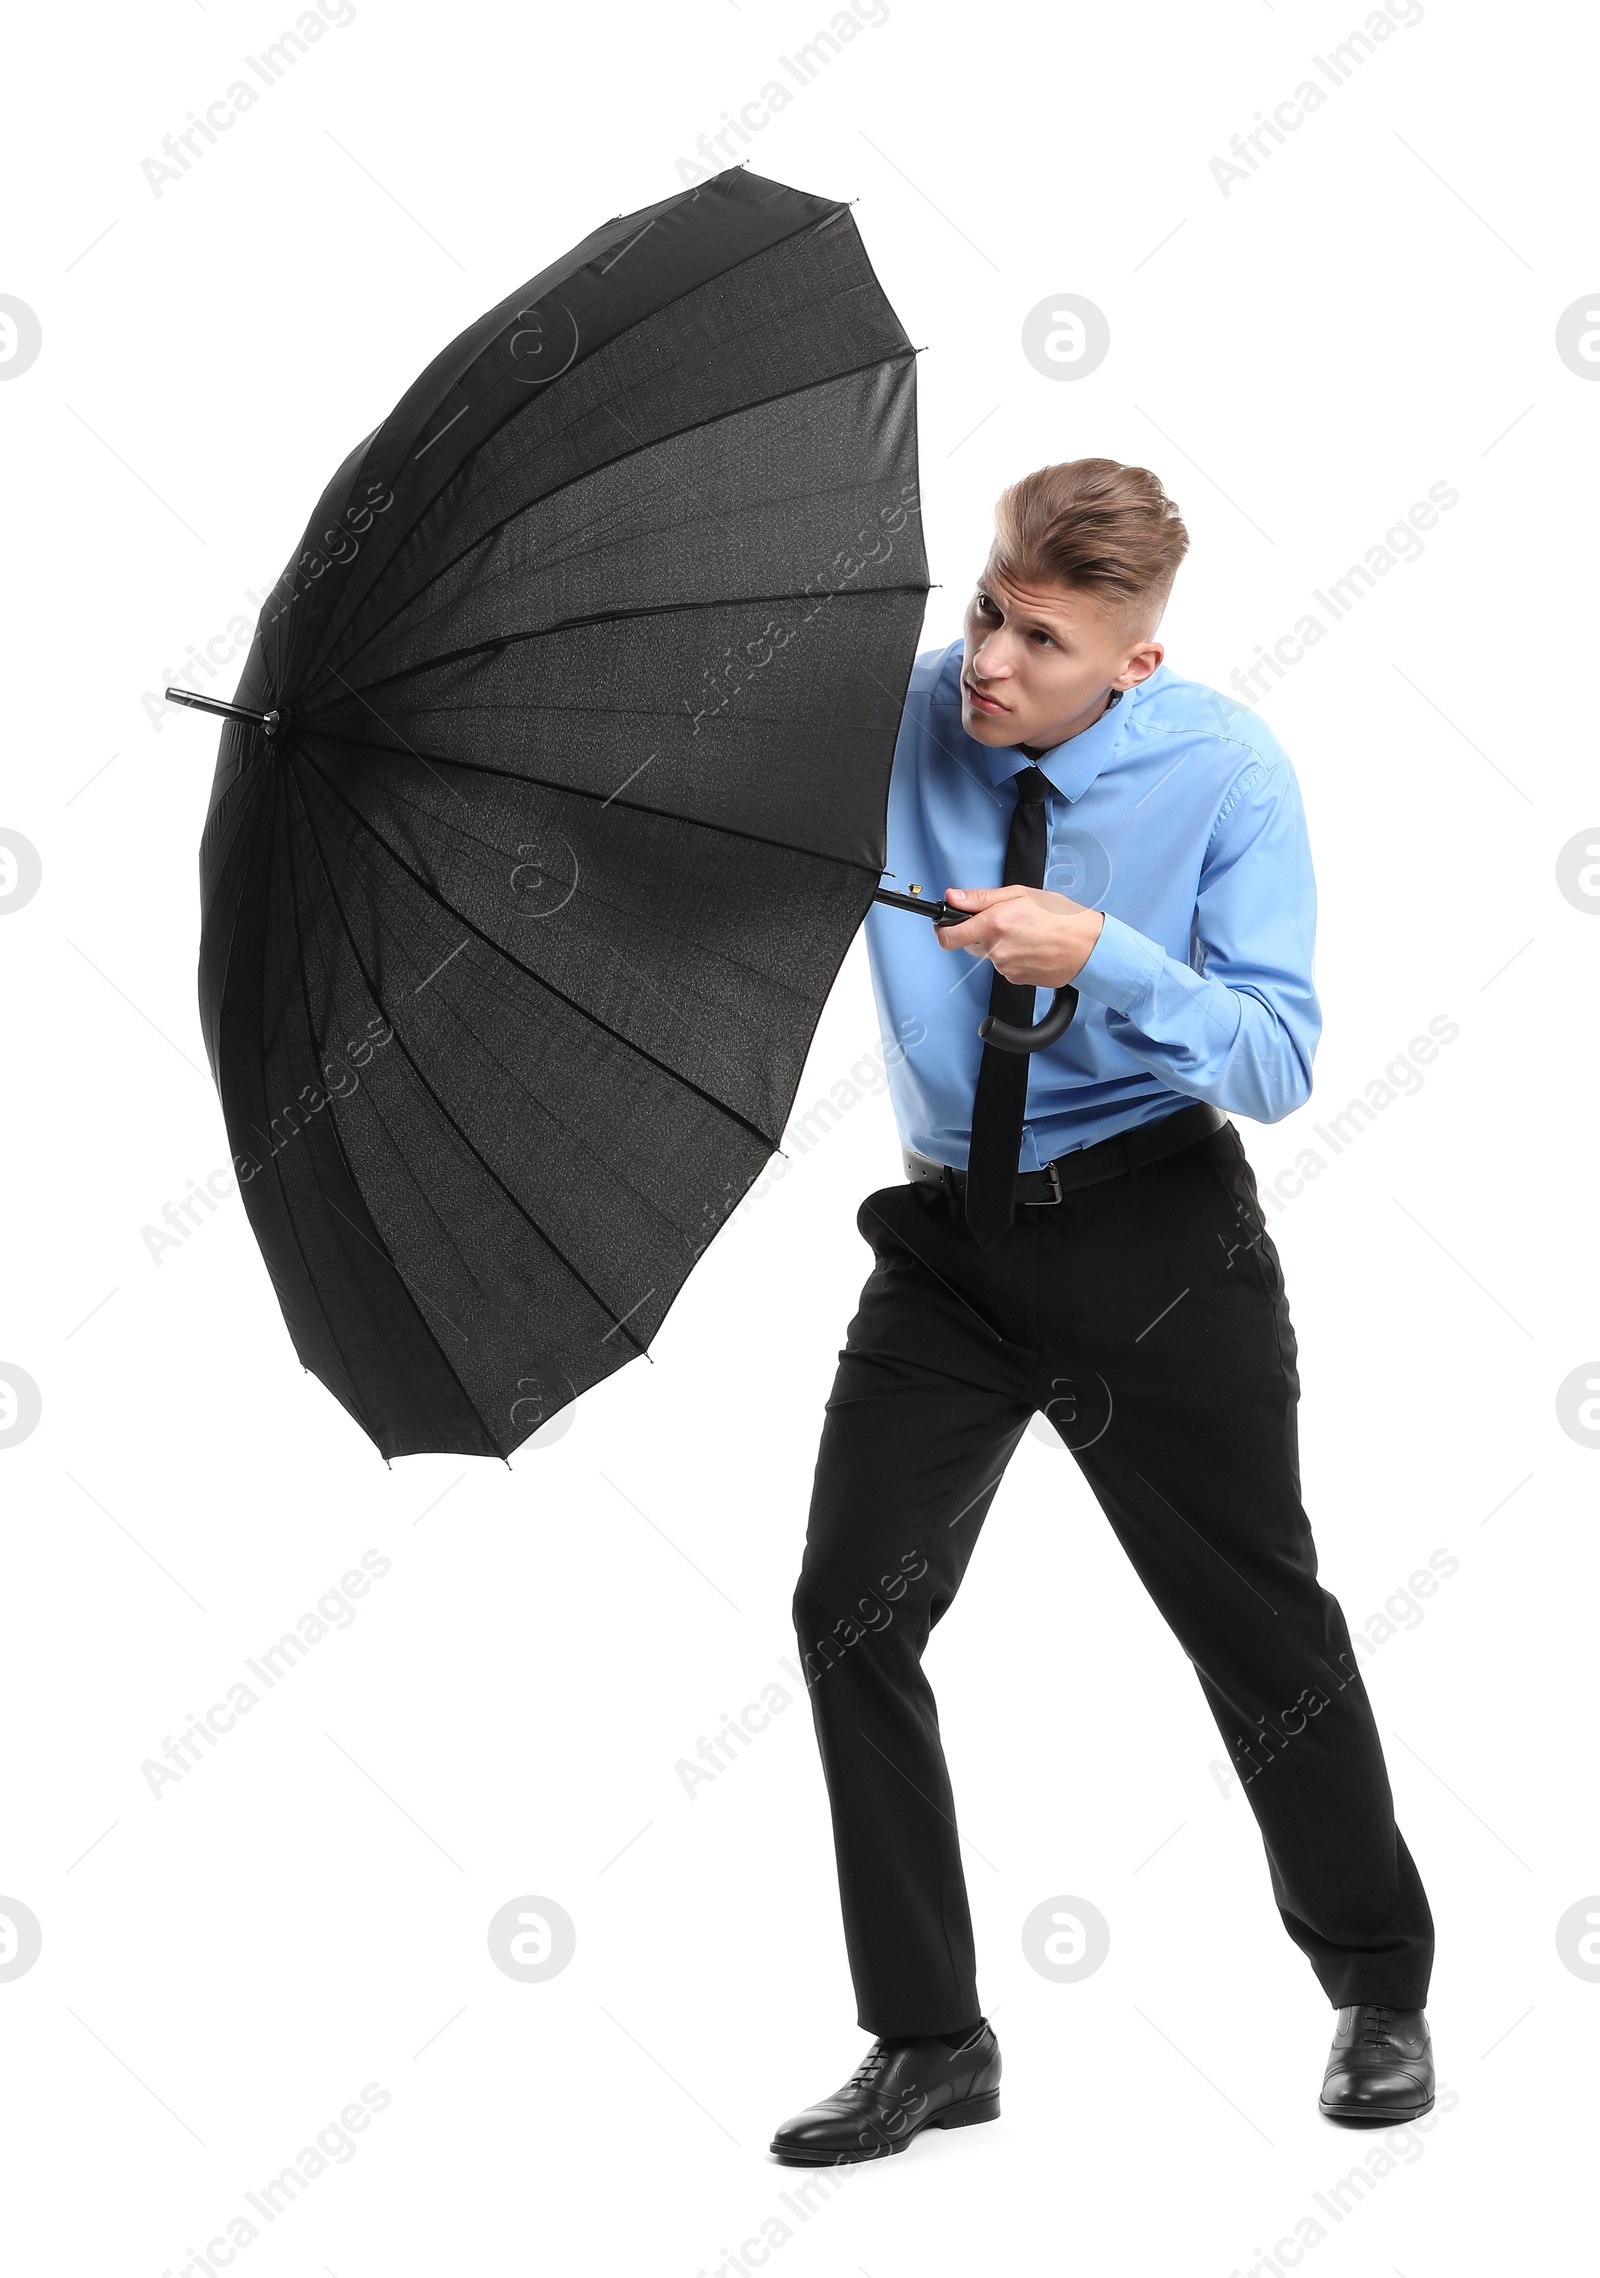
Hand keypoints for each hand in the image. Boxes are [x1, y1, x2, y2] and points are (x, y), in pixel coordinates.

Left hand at [934, 884, 1104, 986]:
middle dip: (979, 932)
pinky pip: (1005, 967)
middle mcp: (997, 950)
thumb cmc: (1061, 917)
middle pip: (969, 944)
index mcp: (994, 924)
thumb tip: (953, 898)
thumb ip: (981, 898)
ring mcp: (1006, 968)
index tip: (945, 924)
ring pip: (989, 956)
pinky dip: (1013, 957)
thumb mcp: (1020, 894)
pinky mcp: (1016, 980)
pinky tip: (1031, 947)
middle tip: (1005, 920)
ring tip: (1026, 932)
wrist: (1089, 947)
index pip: (949, 937)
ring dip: (1000, 944)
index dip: (943, 930)